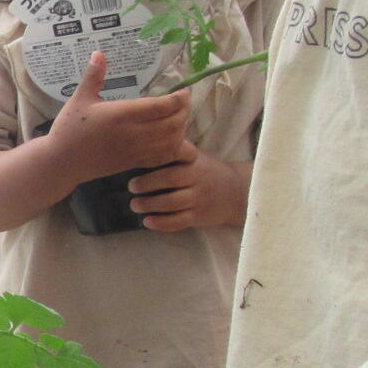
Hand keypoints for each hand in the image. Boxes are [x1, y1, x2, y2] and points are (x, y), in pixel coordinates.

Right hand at [44, 51, 191, 183]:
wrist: (62, 161)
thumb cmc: (69, 129)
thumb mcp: (80, 98)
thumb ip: (93, 76)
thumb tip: (99, 53)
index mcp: (121, 114)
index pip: (161, 106)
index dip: (179, 99)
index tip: (183, 91)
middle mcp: (133, 133)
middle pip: (173, 123)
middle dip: (184, 111)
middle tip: (183, 102)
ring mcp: (136, 150)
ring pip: (172, 140)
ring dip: (181, 128)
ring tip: (179, 117)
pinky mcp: (135, 162)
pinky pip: (163, 157)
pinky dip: (174, 147)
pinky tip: (174, 138)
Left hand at [128, 143, 250, 230]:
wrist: (236, 192)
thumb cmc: (205, 171)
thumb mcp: (195, 157)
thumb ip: (175, 152)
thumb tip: (141, 144)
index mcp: (194, 162)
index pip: (174, 158)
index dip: (156, 161)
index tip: (137, 163)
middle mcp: (197, 180)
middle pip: (171, 180)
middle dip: (148, 184)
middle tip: (131, 187)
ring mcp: (199, 200)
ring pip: (173, 203)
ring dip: (150, 205)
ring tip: (134, 205)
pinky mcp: (198, 217)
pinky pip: (178, 222)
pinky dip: (161, 223)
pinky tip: (147, 221)